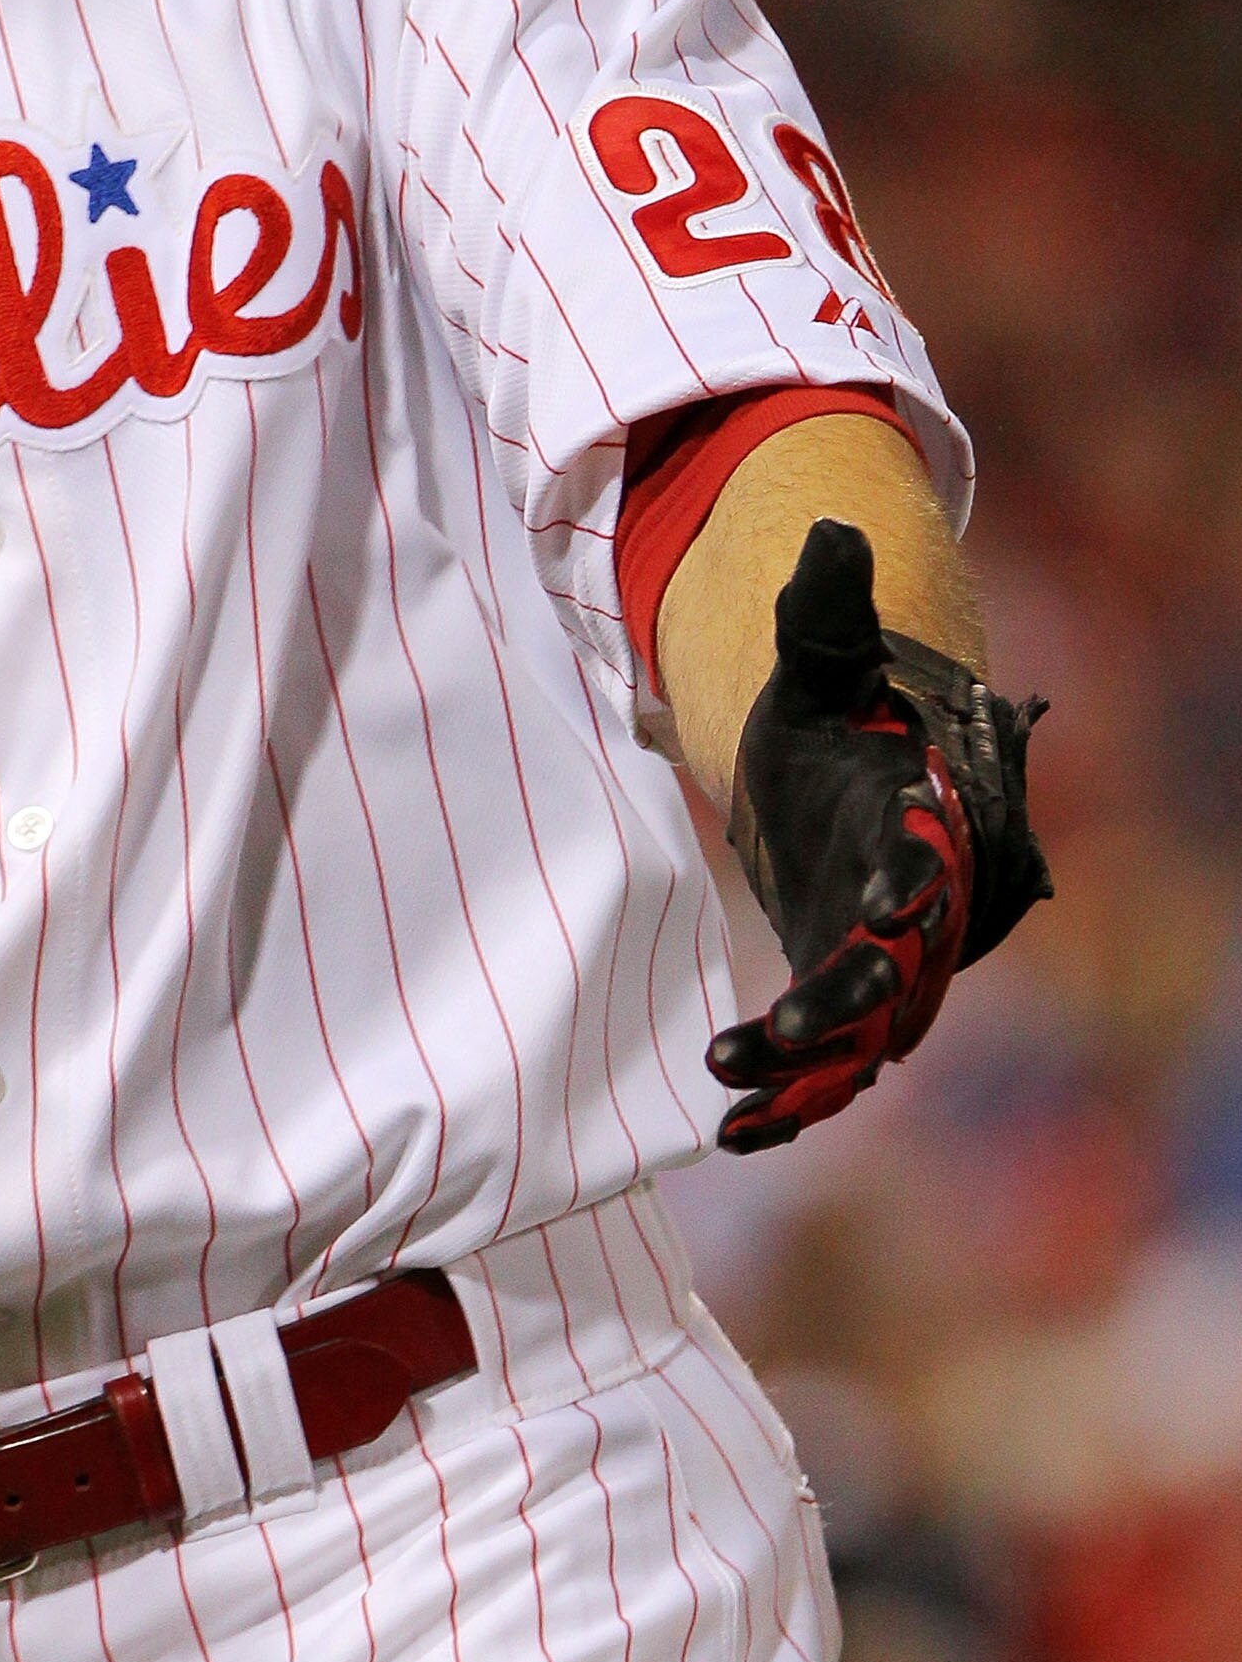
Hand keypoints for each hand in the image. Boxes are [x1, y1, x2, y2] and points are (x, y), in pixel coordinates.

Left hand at [705, 518, 1049, 1152]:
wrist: (850, 776)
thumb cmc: (840, 719)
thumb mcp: (825, 662)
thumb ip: (828, 612)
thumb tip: (834, 527)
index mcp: (918, 823)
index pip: (930, 861)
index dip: (914, 885)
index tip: (889, 911)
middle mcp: (916, 911)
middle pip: (902, 971)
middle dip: (850, 1004)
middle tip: (786, 1029)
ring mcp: (882, 966)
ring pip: (863, 1039)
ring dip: (806, 1071)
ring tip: (730, 1084)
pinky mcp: (841, 1004)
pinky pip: (825, 1068)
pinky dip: (788, 1104)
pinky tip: (732, 1134)